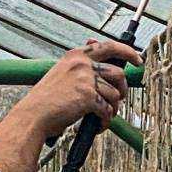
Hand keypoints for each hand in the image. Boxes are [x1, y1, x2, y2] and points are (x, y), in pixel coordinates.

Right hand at [19, 38, 136, 147]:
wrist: (33, 116)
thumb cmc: (46, 100)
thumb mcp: (61, 74)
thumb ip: (81, 67)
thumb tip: (100, 63)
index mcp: (75, 56)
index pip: (108, 46)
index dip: (127, 51)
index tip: (137, 60)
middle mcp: (82, 64)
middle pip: (118, 73)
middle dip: (124, 88)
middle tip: (121, 98)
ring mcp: (85, 79)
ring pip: (114, 94)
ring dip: (113, 108)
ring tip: (103, 116)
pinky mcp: (88, 96)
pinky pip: (107, 110)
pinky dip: (105, 121)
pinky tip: (98, 125)